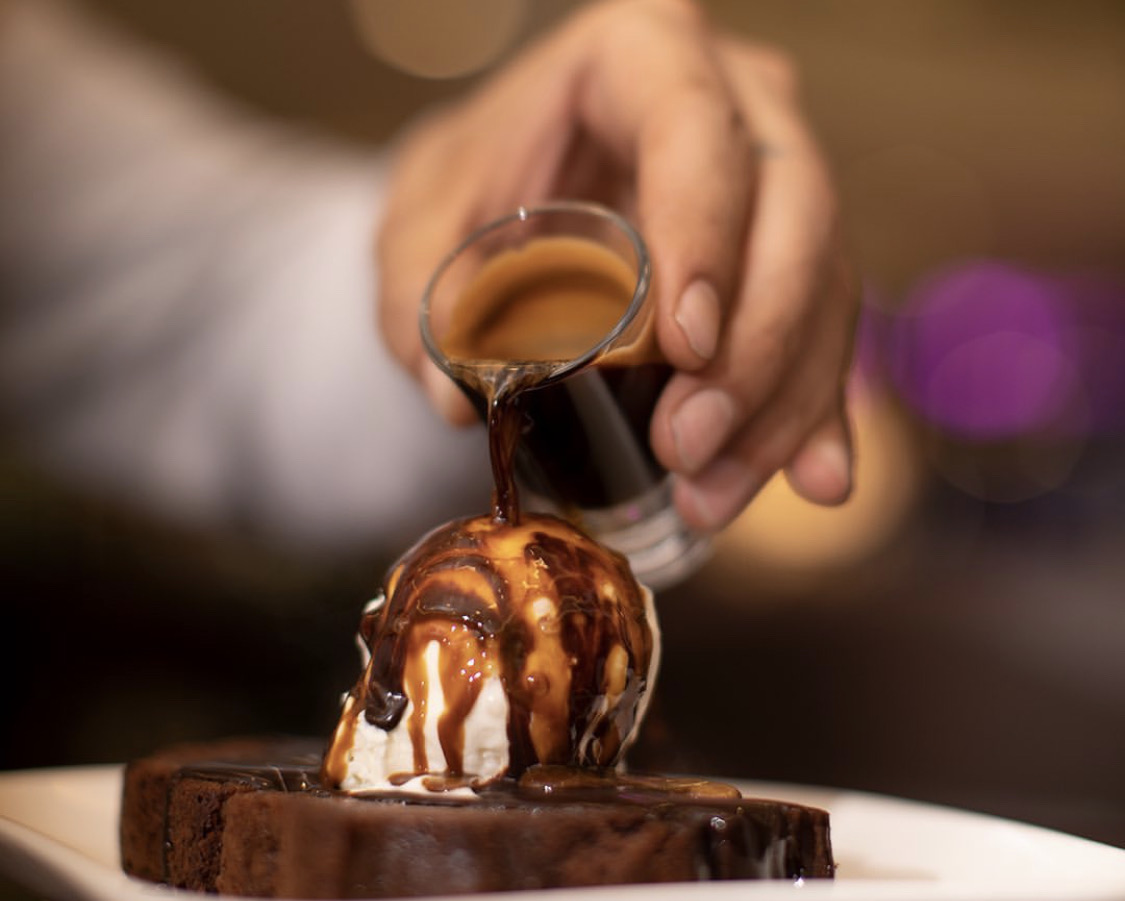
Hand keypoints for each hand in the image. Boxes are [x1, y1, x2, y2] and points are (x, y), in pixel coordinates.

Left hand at [378, 0, 858, 531]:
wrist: (514, 185)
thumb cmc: (476, 180)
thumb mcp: (423, 217)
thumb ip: (421, 289)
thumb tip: (457, 399)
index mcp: (640, 57)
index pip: (695, 129)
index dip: (707, 234)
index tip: (688, 343)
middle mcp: (734, 104)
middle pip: (792, 213)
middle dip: (753, 347)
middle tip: (688, 445)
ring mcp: (775, 177)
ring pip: (823, 282)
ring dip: (778, 403)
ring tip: (713, 494)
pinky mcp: (789, 254)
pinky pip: (826, 328)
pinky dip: (814, 411)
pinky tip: (814, 478)